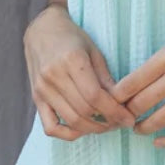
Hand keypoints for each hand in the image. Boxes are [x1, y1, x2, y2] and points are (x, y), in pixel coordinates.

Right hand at [23, 7, 134, 137]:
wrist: (41, 30)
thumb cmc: (72, 38)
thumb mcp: (94, 51)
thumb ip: (106, 78)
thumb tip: (122, 104)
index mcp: (71, 60)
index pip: (95, 96)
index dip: (115, 112)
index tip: (129, 119)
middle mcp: (53, 76)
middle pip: (84, 111)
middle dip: (107, 122)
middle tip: (120, 122)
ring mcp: (42, 89)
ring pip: (71, 121)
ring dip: (93, 129)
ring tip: (106, 125)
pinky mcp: (36, 98)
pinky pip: (51, 127)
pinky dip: (68, 134)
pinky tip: (83, 129)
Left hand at [110, 17, 164, 147]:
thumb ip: (155, 67)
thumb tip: (130, 89)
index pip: (129, 84)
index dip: (114, 98)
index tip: (110, 104)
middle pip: (138, 105)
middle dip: (125, 115)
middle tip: (121, 118)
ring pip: (157, 121)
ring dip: (142, 129)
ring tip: (137, 129)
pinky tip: (159, 142)